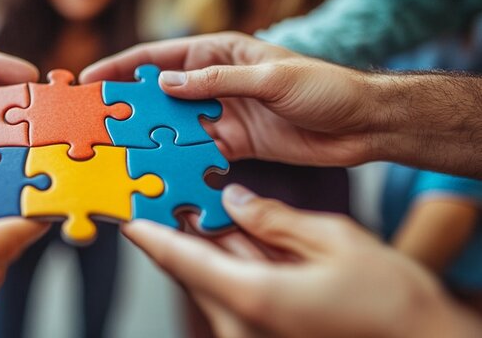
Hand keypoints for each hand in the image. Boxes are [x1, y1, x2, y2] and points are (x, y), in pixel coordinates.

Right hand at [80, 32, 383, 166]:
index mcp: (220, 53)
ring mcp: (221, 115)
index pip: (160, 57)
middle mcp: (214, 83)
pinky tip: (157, 171)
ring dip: (148, 137)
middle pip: (158, 93)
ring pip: (173, 125)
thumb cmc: (325, 87)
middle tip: (95, 123)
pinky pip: (196, 151)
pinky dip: (177, 160)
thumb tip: (166, 82)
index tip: (91, 81)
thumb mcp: (270, 77)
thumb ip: (217, 81)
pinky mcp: (233, 144)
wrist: (362, 125)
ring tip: (117, 152)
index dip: (122, 68)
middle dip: (127, 106)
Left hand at [123, 184, 481, 336]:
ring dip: (205, 245)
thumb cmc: (390, 303)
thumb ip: (274, 219)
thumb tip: (234, 200)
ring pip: (213, 279)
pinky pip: (235, 293)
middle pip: (192, 269)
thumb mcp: (333, 241)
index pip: (182, 261)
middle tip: (163, 193)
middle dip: (178, 231)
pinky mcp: (265, 332)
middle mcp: (243, 322)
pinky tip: (233, 232)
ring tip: (195, 203)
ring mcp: (253, 331)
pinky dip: (230, 263)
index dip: (150, 235)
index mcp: (253, 298)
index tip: (128, 216)